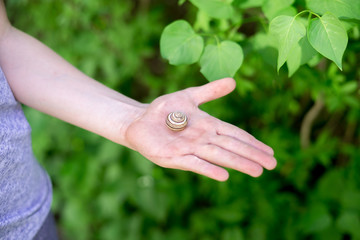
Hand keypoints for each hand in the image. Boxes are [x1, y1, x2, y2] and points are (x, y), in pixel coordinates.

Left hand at [125, 78, 275, 180]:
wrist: (140, 120)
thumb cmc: (164, 110)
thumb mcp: (189, 96)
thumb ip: (210, 91)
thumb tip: (233, 81)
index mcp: (208, 126)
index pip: (235, 134)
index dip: (252, 142)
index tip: (270, 151)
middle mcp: (202, 139)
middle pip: (232, 147)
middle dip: (252, 155)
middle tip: (273, 165)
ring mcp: (189, 149)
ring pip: (218, 155)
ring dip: (238, 163)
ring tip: (257, 171)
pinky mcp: (174, 157)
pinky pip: (194, 163)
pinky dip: (208, 169)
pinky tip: (224, 176)